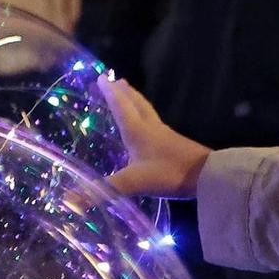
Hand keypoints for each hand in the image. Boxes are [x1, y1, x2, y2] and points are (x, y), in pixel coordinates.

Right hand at [100, 76, 210, 197]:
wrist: (209, 176)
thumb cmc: (169, 174)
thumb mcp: (133, 183)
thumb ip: (103, 190)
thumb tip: (69, 200)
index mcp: (138, 132)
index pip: (121, 107)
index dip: (110, 93)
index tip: (102, 78)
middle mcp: (151, 129)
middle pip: (137, 104)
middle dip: (124, 92)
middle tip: (116, 80)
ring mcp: (165, 135)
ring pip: (148, 112)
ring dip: (136, 102)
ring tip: (130, 96)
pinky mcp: (175, 145)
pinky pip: (156, 125)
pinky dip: (146, 118)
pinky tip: (147, 127)